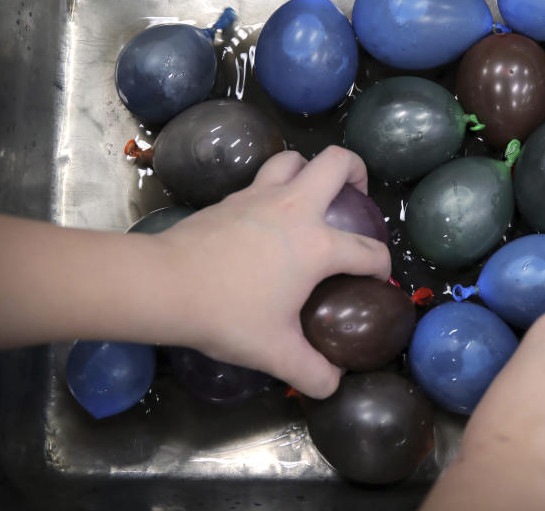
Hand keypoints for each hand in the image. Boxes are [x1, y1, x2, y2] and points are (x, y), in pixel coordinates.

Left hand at [154, 147, 390, 398]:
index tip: (375, 280)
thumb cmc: (227, 314)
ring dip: (310, 170)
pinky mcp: (230, 199)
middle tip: (356, 198)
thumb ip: (312, 372)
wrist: (164, 285)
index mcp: (317, 245)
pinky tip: (267, 220)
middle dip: (357, 172)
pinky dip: (274, 189)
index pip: (368, 251)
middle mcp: (295, 209)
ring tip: (313, 197)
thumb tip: (332, 385)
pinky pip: (262, 179)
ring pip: (295, 160)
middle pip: (337, 162)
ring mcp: (260, 197)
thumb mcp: (276, 353)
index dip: (380, 267)